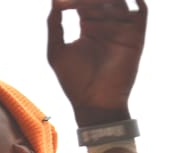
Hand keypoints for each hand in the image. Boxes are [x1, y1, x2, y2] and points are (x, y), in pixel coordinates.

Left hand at [47, 0, 147, 125]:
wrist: (94, 102)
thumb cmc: (74, 81)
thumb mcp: (56, 51)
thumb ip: (54, 25)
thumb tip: (55, 0)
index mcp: (90, 26)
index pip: (84, 1)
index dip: (73, 0)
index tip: (60, 3)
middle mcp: (108, 25)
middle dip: (86, 0)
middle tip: (72, 5)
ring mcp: (123, 29)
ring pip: (118, 1)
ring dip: (101, 3)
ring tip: (85, 19)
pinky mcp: (137, 36)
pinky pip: (139, 11)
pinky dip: (126, 5)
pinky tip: (103, 16)